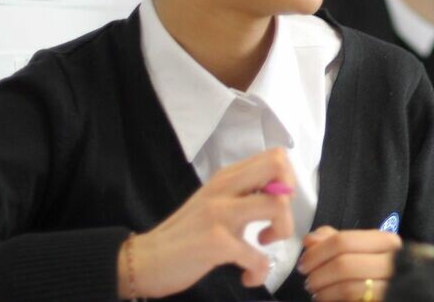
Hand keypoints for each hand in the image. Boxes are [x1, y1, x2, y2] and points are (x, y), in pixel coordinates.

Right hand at [118, 147, 296, 297]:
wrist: (144, 259)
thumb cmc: (185, 233)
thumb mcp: (214, 201)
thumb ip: (242, 193)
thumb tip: (280, 193)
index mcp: (226, 177)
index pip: (275, 157)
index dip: (288, 180)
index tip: (277, 204)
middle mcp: (224, 188)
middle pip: (279, 168)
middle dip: (290, 199)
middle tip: (274, 221)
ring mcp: (220, 214)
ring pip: (277, 206)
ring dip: (282, 231)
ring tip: (263, 245)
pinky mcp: (216, 243)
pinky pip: (258, 256)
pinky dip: (260, 271)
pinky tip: (249, 276)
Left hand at [298, 226, 402, 300]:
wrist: (397, 292)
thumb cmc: (375, 271)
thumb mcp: (358, 250)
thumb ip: (335, 241)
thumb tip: (310, 239)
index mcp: (386, 241)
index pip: (344, 241)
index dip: (317, 252)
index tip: (304, 263)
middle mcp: (393, 261)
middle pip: (344, 264)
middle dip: (318, 273)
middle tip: (308, 280)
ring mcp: (391, 284)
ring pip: (347, 286)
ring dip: (323, 290)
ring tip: (316, 291)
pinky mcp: (386, 298)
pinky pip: (353, 299)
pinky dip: (332, 299)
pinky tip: (326, 298)